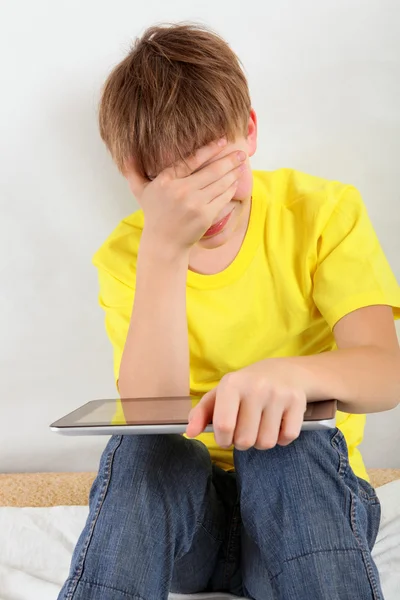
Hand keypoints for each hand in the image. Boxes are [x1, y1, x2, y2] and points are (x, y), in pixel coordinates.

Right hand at [125, 139, 246, 251]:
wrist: (164, 244)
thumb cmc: (154, 215)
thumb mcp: (139, 191)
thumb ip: (132, 170)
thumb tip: (125, 152)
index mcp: (166, 180)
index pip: (191, 160)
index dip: (209, 149)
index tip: (223, 140)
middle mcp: (180, 190)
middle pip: (211, 170)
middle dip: (230, 160)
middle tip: (242, 152)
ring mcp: (194, 203)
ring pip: (220, 183)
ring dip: (233, 172)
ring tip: (242, 164)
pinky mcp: (205, 215)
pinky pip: (222, 198)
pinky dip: (231, 188)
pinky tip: (235, 181)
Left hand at [186, 361, 306, 449]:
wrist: (284, 372)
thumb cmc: (246, 388)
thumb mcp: (220, 394)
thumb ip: (201, 413)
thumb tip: (190, 433)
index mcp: (232, 384)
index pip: (224, 425)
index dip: (223, 440)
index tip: (225, 436)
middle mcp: (256, 387)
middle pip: (245, 440)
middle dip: (242, 442)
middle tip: (245, 430)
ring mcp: (278, 394)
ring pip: (266, 442)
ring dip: (261, 442)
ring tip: (259, 427)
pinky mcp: (298, 402)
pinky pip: (287, 437)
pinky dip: (281, 438)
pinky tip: (277, 424)